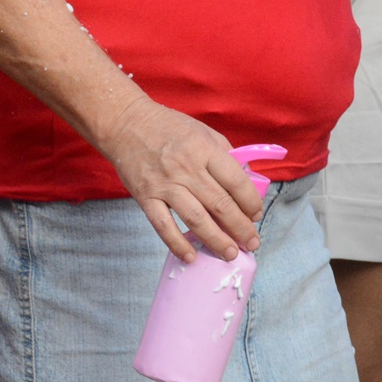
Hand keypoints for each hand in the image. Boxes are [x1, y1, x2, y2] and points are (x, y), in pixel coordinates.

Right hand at [99, 97, 262, 262]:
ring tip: (230, 254)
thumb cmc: (167, 127)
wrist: (125, 124)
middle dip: (241, 228)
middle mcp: (186, 169)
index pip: (236, 182)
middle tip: (251, 244)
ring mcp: (165, 185)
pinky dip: (177, 244)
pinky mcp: (145, 197)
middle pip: (220, 205)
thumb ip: (224, 154)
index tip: (256, 215)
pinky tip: (191, 257)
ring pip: (196, 219)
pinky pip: (163, 225)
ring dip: (216, 240)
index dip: (251, 203)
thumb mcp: (202, 131)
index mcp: (204, 150)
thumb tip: (244, 182)